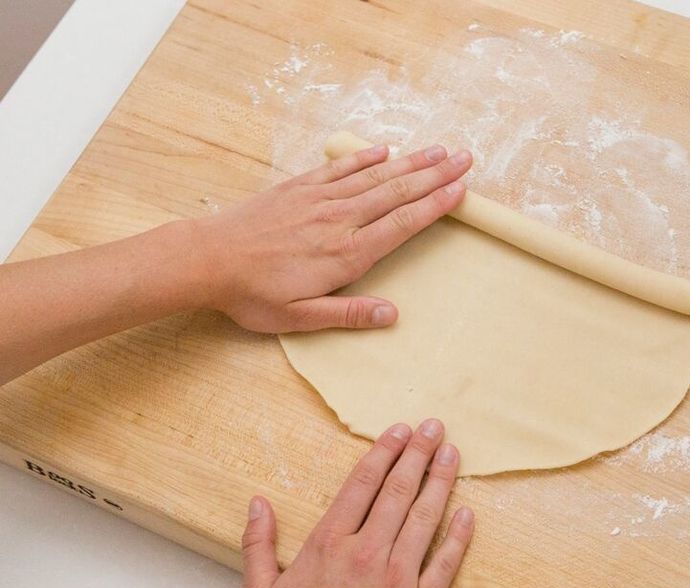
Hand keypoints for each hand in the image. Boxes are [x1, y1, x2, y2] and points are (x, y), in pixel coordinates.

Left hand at [195, 144, 471, 332]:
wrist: (207, 258)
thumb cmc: (252, 294)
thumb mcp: (299, 318)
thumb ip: (348, 315)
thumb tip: (392, 315)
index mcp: (345, 253)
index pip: (401, 224)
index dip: (434, 206)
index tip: (461, 191)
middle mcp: (339, 220)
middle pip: (396, 192)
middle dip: (434, 175)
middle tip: (465, 159)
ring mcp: (319, 199)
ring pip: (374, 176)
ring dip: (409, 162)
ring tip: (438, 150)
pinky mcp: (298, 188)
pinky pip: (339, 168)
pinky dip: (364, 158)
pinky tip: (383, 151)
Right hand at [240, 419, 474, 587]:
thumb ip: (258, 545)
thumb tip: (258, 503)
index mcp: (327, 546)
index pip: (362, 484)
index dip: (383, 452)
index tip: (399, 431)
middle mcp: (364, 555)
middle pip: (397, 492)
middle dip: (417, 454)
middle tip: (433, 427)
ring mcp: (396, 581)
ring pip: (424, 519)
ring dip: (441, 482)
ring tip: (452, 454)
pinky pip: (445, 565)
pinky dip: (458, 537)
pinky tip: (467, 513)